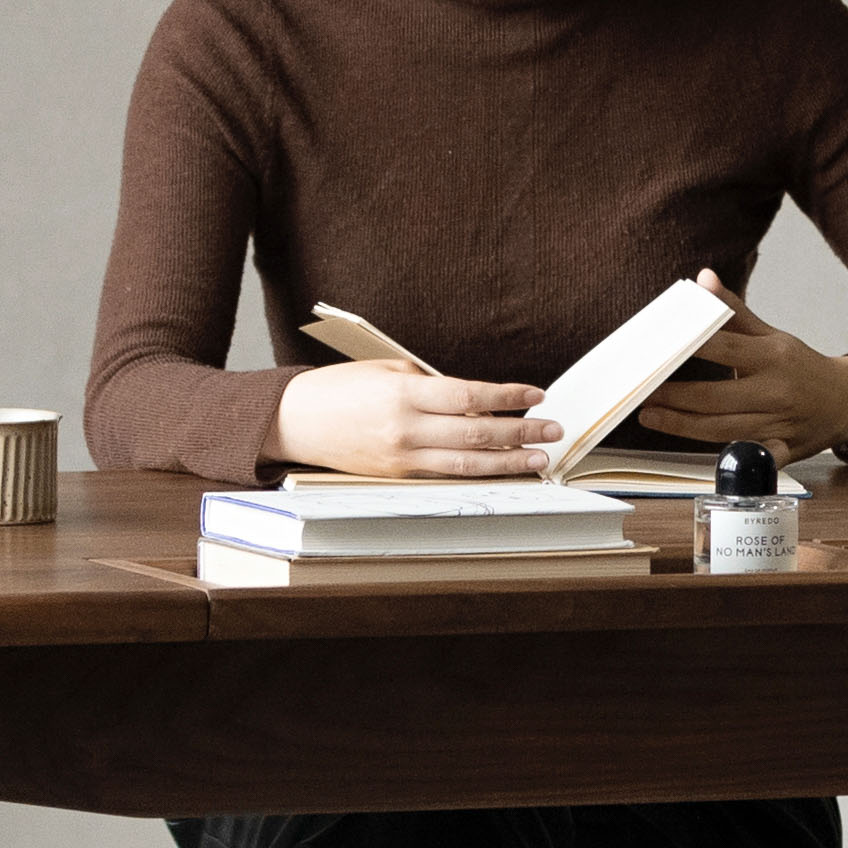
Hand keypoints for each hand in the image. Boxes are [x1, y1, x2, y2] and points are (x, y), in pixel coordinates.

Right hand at [271, 361, 561, 479]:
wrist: (296, 422)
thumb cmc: (340, 390)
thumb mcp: (388, 371)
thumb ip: (433, 385)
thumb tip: (477, 404)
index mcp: (404, 394)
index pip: (468, 396)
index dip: (506, 397)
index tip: (535, 395)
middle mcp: (405, 428)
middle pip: (476, 433)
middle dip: (520, 433)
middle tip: (552, 431)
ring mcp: (402, 457)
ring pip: (466, 464)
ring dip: (508, 462)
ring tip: (538, 459)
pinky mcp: (397, 476)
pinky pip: (445, 476)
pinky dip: (477, 473)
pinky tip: (500, 470)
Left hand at [630, 297, 847, 464]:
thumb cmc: (801, 366)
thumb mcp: (772, 335)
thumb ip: (733, 311)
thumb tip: (704, 279)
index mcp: (772, 356)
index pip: (723, 348)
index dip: (688, 349)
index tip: (657, 350)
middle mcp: (776, 391)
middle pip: (716, 397)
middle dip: (675, 397)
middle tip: (643, 393)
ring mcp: (779, 424)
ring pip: (723, 429)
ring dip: (683, 426)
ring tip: (651, 416)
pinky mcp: (782, 450)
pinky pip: (749, 457)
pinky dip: (730, 459)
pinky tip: (697, 452)